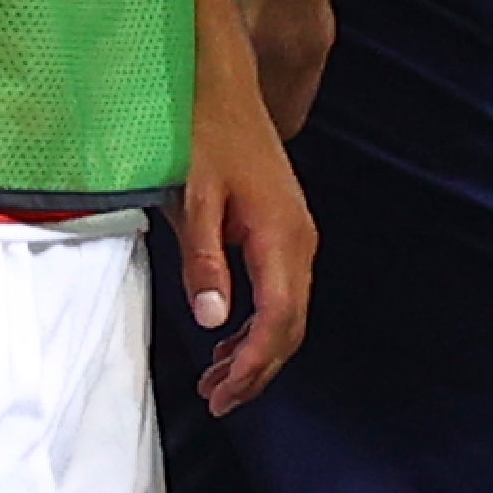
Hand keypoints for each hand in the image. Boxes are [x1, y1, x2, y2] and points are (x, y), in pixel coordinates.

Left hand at [171, 37, 316, 414]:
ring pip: (289, 311)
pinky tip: (228, 340)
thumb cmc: (204, 140)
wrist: (222, 90)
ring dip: (258, 352)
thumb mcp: (194, 200)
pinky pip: (281, 292)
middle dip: (259, 369)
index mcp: (281, 236)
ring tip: (217, 383)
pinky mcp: (283, 231)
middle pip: (292, 323)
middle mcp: (299, 240)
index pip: (279, 317)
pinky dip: (259, 325)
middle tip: (218, 402)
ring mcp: (295, 235)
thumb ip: (204, 261)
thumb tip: (213, 321)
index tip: (223, 394)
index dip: (255, 362)